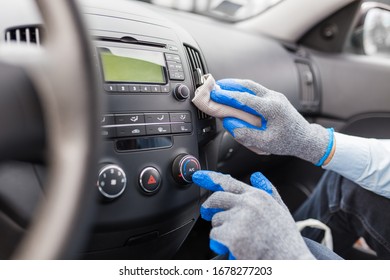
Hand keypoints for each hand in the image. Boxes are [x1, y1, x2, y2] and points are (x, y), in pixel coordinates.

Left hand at [192, 170, 314, 259]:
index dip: (210, 178)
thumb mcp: (281, 209)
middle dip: (209, 207)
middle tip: (207, 213)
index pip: (229, 182)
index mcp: (258, 196)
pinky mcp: (232, 235)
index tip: (198, 176)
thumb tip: (256, 176)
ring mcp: (239, 219)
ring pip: (216, 220)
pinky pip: (215, 236)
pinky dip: (220, 243)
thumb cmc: (285, 239)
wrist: (291, 261)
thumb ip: (268, 190)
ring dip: (221, 230)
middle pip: (216, 199)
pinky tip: (235, 248)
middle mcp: (247, 203)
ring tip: (238, 239)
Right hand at [204, 77, 333, 164]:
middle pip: (247, 86)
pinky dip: (243, 90)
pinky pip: (256, 90)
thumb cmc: (289, 142)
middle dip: (229, 85)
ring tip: (221, 86)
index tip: (214, 94)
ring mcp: (274, 96)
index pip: (245, 99)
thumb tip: (230, 125)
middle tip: (214, 86)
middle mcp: (274, 98)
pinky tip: (235, 93)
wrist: (305, 139)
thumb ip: (246, 134)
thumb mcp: (266, 143)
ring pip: (251, 86)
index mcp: (272, 108)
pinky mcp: (274, 98)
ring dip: (235, 85)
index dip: (227, 96)